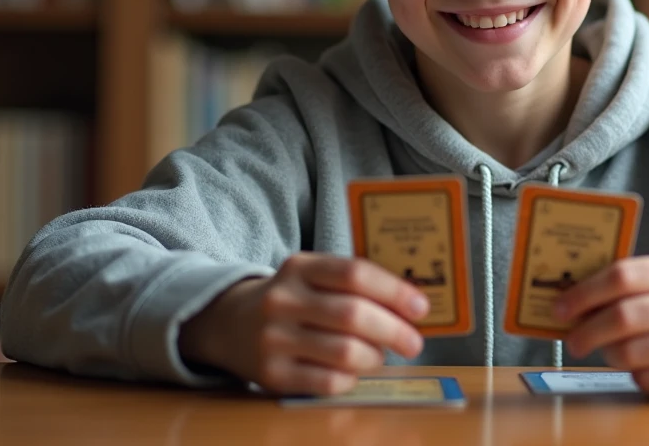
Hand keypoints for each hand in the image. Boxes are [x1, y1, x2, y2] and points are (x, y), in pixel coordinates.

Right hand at [178, 253, 429, 395]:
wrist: (228, 324)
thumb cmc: (290, 299)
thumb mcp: (311, 276)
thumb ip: (353, 283)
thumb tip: (410, 305)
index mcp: (300, 267)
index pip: (355, 273)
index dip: (394, 291)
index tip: (420, 307)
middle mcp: (283, 300)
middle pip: (353, 315)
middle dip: (394, 330)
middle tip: (414, 342)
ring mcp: (274, 338)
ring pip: (345, 352)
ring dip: (374, 357)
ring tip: (379, 356)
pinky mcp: (271, 374)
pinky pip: (327, 382)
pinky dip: (351, 379)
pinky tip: (353, 372)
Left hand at [556, 255, 648, 397]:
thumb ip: (640, 281)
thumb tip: (579, 298)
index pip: (623, 276)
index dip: (584, 293)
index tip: (560, 307)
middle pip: (624, 317)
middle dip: (586, 330)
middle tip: (571, 339)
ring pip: (633, 353)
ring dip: (607, 354)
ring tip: (605, 352)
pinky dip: (634, 376)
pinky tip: (637, 368)